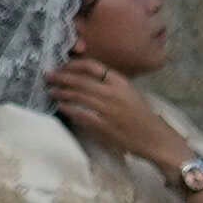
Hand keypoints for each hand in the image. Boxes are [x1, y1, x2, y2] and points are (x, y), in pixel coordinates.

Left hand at [45, 58, 179, 167]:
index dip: (74, 65)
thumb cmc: (142, 115)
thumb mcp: (129, 91)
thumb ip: (110, 83)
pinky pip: (80, 114)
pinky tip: (60, 106)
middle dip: (61, 77)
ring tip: (51, 90)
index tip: (63, 66)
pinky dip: (68, 109)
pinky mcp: (103, 126)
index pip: (92, 66)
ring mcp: (107, 109)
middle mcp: (112, 93)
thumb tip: (84, 77)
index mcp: (120, 82)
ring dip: (61, 92)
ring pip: (78, 96)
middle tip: (48, 76)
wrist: (155, 138)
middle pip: (80, 80)